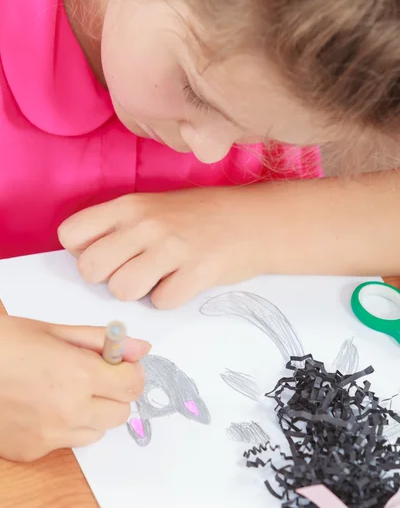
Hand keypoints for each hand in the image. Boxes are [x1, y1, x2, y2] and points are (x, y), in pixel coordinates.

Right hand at [0, 315, 148, 461]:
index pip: (133, 385)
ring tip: (63, 392)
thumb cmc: (6, 343)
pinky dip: (64, 428)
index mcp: (79, 375)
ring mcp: (49, 436)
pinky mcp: (31, 451)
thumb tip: (141, 348)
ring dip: (92, 414)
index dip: (130, 372)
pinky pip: (66, 444)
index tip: (119, 365)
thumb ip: (103, 341)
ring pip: (97, 432)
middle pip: (120, 412)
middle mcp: (68, 411)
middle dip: (113, 393)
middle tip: (91, 376)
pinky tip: (41, 408)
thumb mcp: (57, 332)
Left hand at [58, 187, 260, 308]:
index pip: (71, 234)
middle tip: (132, 271)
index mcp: (129, 205)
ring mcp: (172, 247)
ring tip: (159, 278)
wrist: (254, 220)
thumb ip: (118, 227)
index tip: (106, 255)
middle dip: (107, 278)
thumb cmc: (199, 216)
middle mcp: (145, 224)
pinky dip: (170, 299)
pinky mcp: (197, 272)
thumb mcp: (153, 206)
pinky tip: (183, 282)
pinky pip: (162, 302)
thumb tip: (87, 258)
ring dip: (138, 292)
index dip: (83, 252)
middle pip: (90, 269)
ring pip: (122, 290)